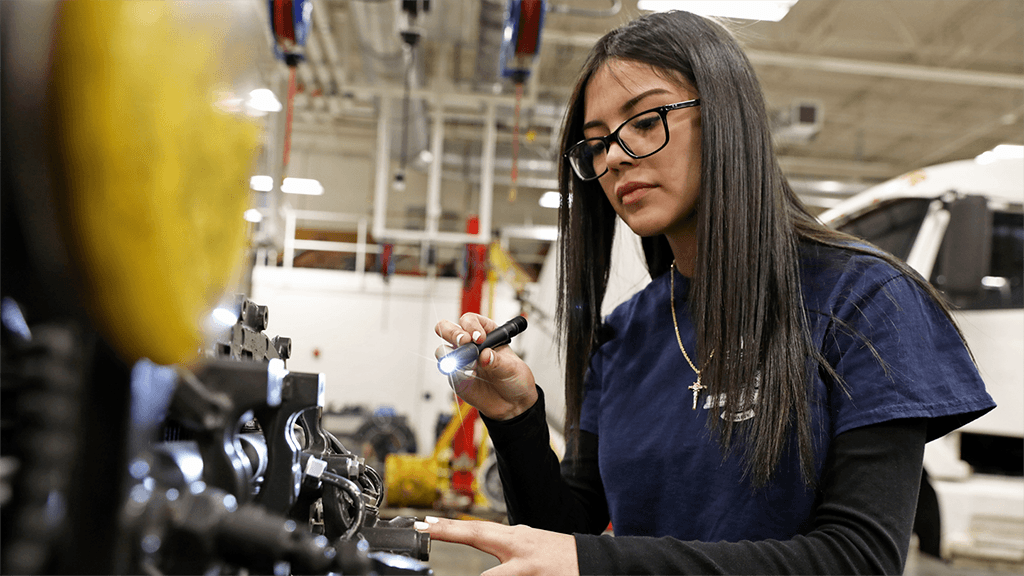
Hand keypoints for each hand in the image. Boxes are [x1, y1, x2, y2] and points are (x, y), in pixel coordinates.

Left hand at [415, 516, 578, 575]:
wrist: (596, 563)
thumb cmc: (559, 555)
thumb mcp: (531, 544)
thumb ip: (507, 546)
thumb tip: (481, 539)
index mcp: (515, 539)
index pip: (475, 530)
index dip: (447, 528)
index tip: (423, 525)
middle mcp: (520, 551)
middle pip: (481, 545)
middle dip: (453, 534)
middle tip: (427, 530)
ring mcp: (530, 571)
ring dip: (491, 574)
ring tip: (492, 559)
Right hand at [434, 313, 537, 420]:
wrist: (512, 404)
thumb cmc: (514, 380)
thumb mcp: (512, 368)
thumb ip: (498, 361)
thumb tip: (485, 355)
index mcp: (486, 333)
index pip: (470, 320)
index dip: (472, 326)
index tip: (480, 338)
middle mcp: (470, 344)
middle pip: (447, 328)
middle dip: (453, 333)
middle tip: (464, 342)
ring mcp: (461, 360)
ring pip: (442, 350)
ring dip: (453, 355)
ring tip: (471, 366)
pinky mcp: (456, 376)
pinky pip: (447, 371)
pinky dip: (456, 373)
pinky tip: (471, 377)